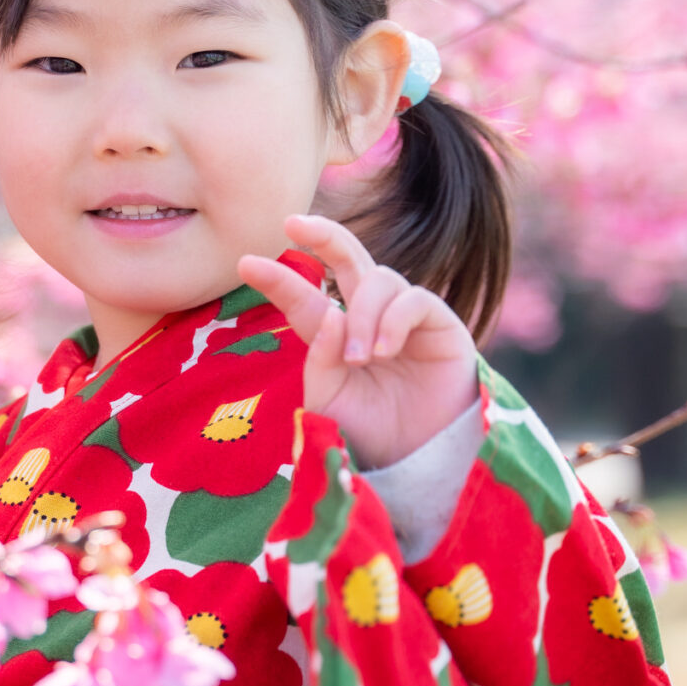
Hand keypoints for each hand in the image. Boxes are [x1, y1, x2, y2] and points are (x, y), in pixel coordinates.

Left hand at [239, 215, 477, 470]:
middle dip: (324, 235)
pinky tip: (385, 352)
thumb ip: (321, 358)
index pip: (305, 298)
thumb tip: (328, 313)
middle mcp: (371, 316)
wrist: (417, 462)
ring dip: (363, 315)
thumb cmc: (370, 432)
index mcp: (336, 334)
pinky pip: (415, 299)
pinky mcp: (441, 325)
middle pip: (349, 257)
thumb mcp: (330, 398)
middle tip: (294, 223)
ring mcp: (407, 317)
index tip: (244, 263)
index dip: (277, 280)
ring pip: (380, 279)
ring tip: (359, 359)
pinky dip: (395, 320)